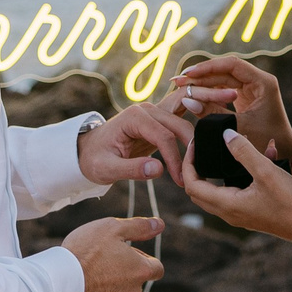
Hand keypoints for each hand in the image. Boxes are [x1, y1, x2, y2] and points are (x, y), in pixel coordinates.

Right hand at [61, 216, 165, 291]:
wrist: (58, 282)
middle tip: (100, 262)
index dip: (143, 260)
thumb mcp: (112, 228)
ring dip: (111, 290)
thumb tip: (159, 224)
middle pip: (135, 283)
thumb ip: (139, 227)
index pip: (156, 269)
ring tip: (89, 278)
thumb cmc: (85, 251)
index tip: (126, 256)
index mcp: (140, 270)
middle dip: (123, 274)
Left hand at [77, 100, 193, 186]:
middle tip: (195, 174)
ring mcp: (154, 113)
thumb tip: (158, 169)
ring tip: (203, 158)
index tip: (179, 181)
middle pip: (179, 125)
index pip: (163, 136)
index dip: (174, 159)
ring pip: (184, 120)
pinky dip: (193, 129)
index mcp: (133, 117)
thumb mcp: (107, 169)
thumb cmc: (94, 159)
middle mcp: (146, 110)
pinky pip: (181, 120)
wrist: (87, 151)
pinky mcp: (159, 121)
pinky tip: (204, 142)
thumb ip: (132, 169)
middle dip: (191, 148)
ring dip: (196, 136)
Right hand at [175, 57, 291, 163]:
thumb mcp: (239, 128)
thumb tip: (188, 101)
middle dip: (201, 74)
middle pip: (224, 69)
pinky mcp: (245, 96)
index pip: (232, 65)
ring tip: (180, 86)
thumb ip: (214, 114)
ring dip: (202, 81)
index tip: (189, 73)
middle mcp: (257, 80)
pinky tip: (191, 94)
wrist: (285, 154)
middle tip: (178, 80)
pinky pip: (223, 87)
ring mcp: (251, 87)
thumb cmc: (267, 142)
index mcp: (262, 82)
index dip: (208, 67)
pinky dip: (208, 90)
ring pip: (222, 78)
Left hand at [179, 124, 291, 256]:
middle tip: (203, 148)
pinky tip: (265, 155)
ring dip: (221, 169)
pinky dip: (241, 174)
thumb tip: (225, 135)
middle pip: (199, 191)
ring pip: (218, 190)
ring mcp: (240, 215)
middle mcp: (229, 213)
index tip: (195, 144)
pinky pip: (237, 191)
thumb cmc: (290, 202)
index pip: (191, 185)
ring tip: (236, 146)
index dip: (188, 163)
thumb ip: (244, 152)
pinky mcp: (252, 212)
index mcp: (227, 205)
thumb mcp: (266, 172)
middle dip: (196, 168)